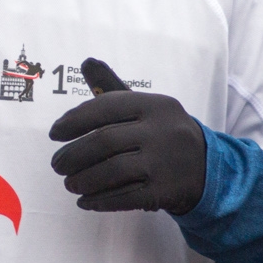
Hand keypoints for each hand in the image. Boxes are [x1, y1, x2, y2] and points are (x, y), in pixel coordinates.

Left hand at [48, 59, 206, 215]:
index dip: (74, 120)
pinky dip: (100, 200)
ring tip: (69, 183)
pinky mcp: (166, 191)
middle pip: (105, 141)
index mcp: (155, 105)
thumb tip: (86, 62)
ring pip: (113, 171)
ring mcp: (166, 162)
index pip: (105, 108)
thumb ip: (112, 88)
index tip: (54, 133)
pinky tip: (86, 200)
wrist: (209, 167)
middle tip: (57, 165)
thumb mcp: (146, 107)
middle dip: (73, 154)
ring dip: (83, 179)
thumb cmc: (163, 133)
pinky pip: (125, 197)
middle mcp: (162, 131)